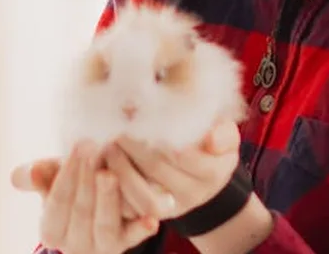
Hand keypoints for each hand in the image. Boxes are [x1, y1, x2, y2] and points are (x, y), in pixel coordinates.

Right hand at [25, 141, 162, 253]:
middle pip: (80, 211)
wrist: (100, 208)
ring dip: (107, 199)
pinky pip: (133, 237)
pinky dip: (141, 229)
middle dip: (86, 179)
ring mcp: (101, 246)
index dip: (66, 174)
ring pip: (104, 225)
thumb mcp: (57, 181)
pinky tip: (150, 219)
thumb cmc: (75, 189)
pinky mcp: (126, 243)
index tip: (78, 146)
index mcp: (52, 230)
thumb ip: (42, 176)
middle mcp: (74, 244)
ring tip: (110, 174)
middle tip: (94, 149)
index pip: (57, 202)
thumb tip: (32, 170)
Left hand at [105, 121, 241, 220]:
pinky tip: (104, 168)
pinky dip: (114, 190)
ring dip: (121, 170)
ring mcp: (172, 207)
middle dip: (134, 147)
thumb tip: (211, 139)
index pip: (183, 154)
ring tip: (109, 146)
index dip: (160, 135)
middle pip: (158, 171)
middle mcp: (194, 194)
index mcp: (214, 172)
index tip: (140, 114)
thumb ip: (223, 133)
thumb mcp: (225, 134)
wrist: (206, 174)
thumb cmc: (211, 143)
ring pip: (142, 198)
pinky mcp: (151, 214)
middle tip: (117, 126)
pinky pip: (129, 210)